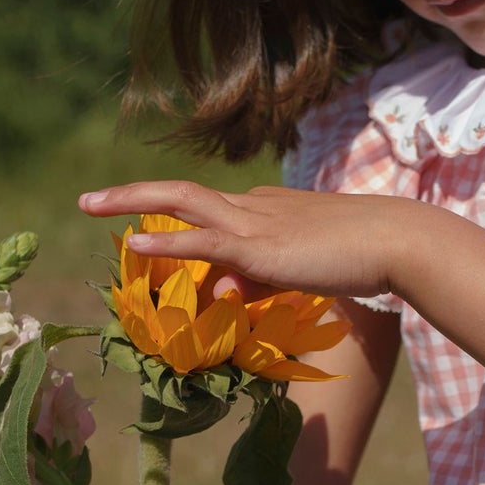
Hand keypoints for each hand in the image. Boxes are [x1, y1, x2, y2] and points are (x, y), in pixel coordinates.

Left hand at [78, 179, 416, 303]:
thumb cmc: (363, 256)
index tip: (144, 230)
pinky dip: (166, 242)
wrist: (395, 241)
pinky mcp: (260, 248)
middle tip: (89, 203)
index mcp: (265, 209)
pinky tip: (133, 244)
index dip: (173, 220)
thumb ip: (263, 278)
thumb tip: (227, 291)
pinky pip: (203, 241)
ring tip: (90, 206)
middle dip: (131, 196)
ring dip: (131, 202)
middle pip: (180, 193)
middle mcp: (252, 207)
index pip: (210, 211)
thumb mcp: (304, 269)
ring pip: (180, 203)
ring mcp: (254, 223)